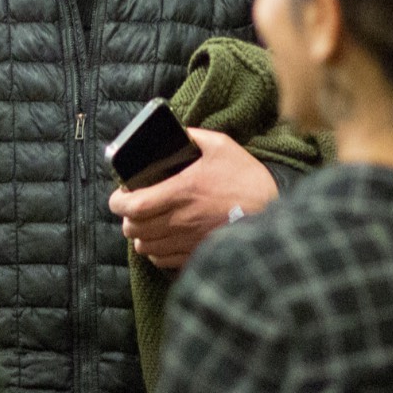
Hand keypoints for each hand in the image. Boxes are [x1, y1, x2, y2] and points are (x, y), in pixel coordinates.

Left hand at [106, 129, 277, 270]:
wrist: (274, 214)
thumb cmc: (247, 180)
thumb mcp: (222, 147)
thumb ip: (194, 137)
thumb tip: (175, 132)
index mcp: (181, 192)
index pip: (134, 205)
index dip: (118, 202)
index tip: (119, 195)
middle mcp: (179, 221)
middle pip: (133, 229)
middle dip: (127, 217)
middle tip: (134, 206)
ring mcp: (186, 242)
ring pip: (144, 247)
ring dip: (140, 235)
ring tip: (147, 223)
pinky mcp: (195, 256)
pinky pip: (162, 261)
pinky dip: (155, 251)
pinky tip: (163, 238)